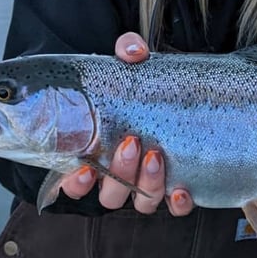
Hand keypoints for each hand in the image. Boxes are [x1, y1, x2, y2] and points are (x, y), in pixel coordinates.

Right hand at [58, 32, 193, 213]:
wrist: (168, 91)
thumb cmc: (137, 85)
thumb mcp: (128, 66)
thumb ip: (127, 51)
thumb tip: (133, 51)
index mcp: (96, 154)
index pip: (74, 183)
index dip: (76, 183)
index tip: (85, 166)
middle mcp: (118, 175)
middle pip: (111, 194)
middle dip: (120, 172)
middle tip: (132, 142)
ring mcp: (146, 182)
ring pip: (141, 202)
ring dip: (146, 185)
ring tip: (156, 155)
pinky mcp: (175, 185)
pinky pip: (174, 206)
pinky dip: (177, 203)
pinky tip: (181, 189)